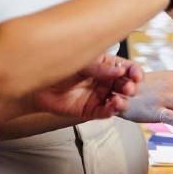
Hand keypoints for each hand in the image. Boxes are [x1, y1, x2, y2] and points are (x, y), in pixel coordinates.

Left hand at [24, 54, 142, 121]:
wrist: (36, 83)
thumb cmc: (57, 66)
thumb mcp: (81, 62)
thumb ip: (99, 67)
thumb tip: (119, 70)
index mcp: (105, 65)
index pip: (126, 68)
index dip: (134, 71)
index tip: (137, 74)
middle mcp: (104, 81)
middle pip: (125, 85)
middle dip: (130, 86)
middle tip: (129, 87)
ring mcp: (98, 96)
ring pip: (118, 100)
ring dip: (123, 100)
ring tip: (120, 99)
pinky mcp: (90, 110)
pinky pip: (105, 112)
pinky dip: (112, 110)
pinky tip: (113, 106)